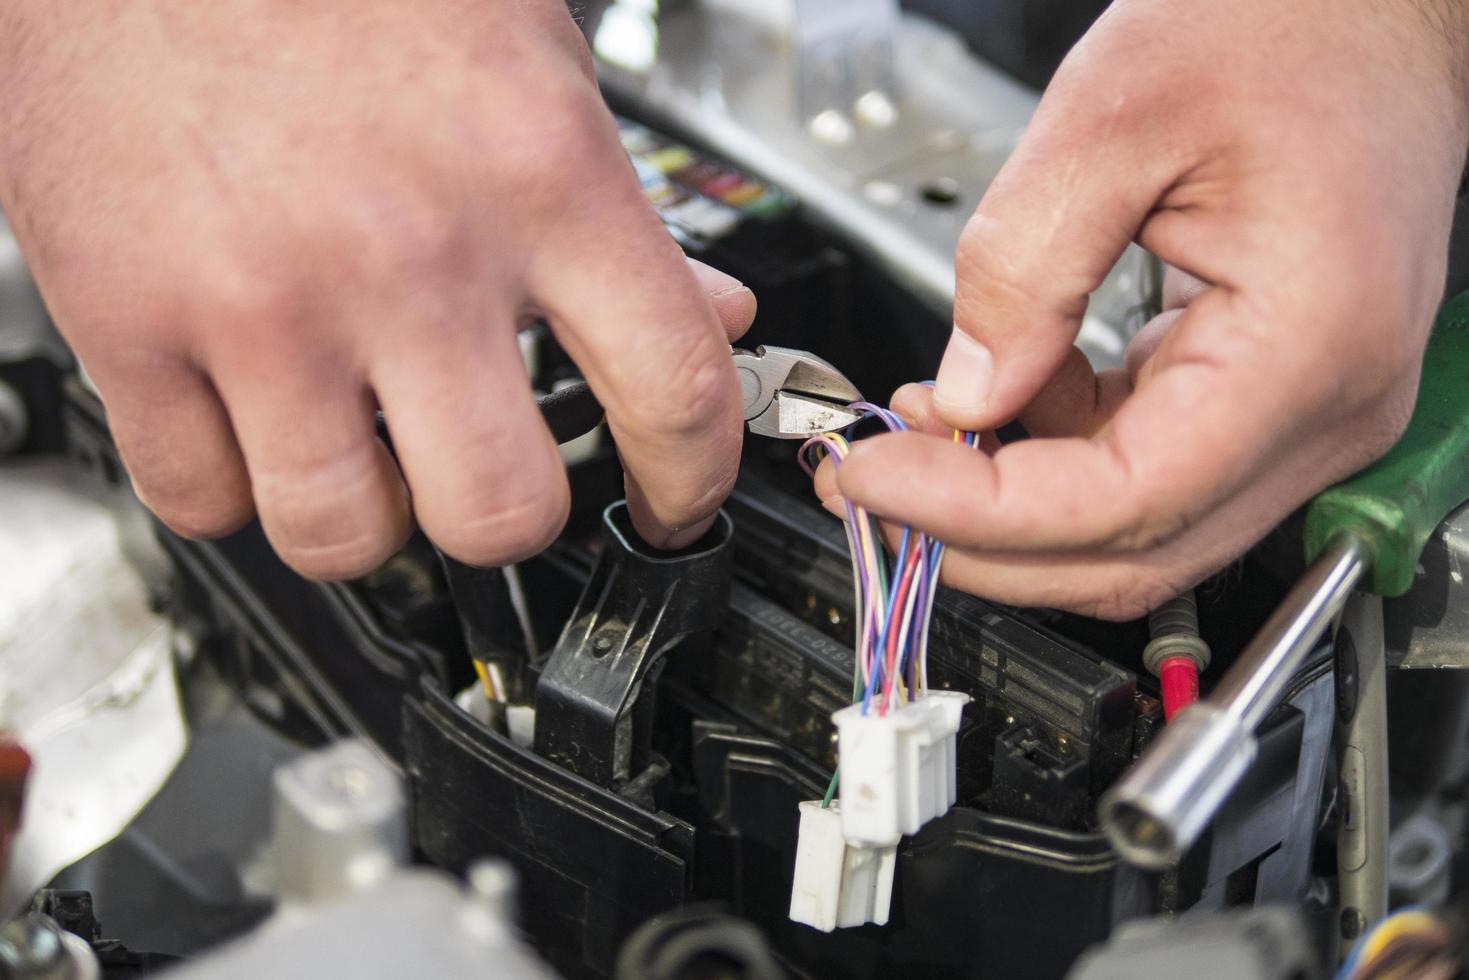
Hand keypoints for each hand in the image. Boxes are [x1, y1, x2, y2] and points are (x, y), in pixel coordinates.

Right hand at [0, 1, 753, 578]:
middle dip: (508, 516)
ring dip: (367, 516)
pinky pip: (200, 499)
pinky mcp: (127, 319)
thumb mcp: (538, 75)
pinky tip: (253, 420)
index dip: (692, 483)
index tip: (673, 508)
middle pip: (504, 512)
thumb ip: (629, 222)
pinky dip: (235, 485)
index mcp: (541, 174)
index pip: (673, 391)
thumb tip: (715, 317)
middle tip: (489, 475)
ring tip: (359, 449)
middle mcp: (410, 249)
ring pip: (344, 535)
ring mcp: (264, 296)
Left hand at [817, 0, 1468, 618]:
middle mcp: (1323, 410)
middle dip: (983, 539)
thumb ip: (1025, 266)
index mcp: (1305, 347)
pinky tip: (990, 401)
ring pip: (1133, 529)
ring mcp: (1299, 416)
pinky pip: (1144, 470)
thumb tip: (968, 390)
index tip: (877, 478)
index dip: (983, 514)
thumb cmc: (1285, 30)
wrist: (1368, 14)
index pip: (1127, 501)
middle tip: (872, 484)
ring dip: (1009, 506)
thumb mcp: (1115, 116)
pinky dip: (1052, 459)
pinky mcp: (1264, 400)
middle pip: (1132, 552)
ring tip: (915, 433)